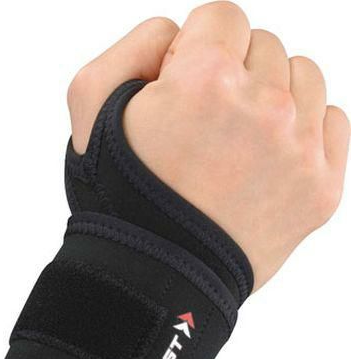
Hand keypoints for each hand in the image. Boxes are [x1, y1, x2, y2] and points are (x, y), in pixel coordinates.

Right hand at [67, 2, 348, 289]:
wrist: (156, 276)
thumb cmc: (121, 198)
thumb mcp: (88, 106)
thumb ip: (135, 43)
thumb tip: (183, 35)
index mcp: (205, 80)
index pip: (223, 17)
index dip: (196, 53)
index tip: (184, 92)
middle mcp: (262, 108)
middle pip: (265, 47)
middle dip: (234, 76)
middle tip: (204, 130)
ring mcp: (298, 150)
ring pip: (303, 78)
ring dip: (272, 98)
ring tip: (236, 144)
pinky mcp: (321, 187)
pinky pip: (331, 122)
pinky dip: (303, 131)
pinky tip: (266, 160)